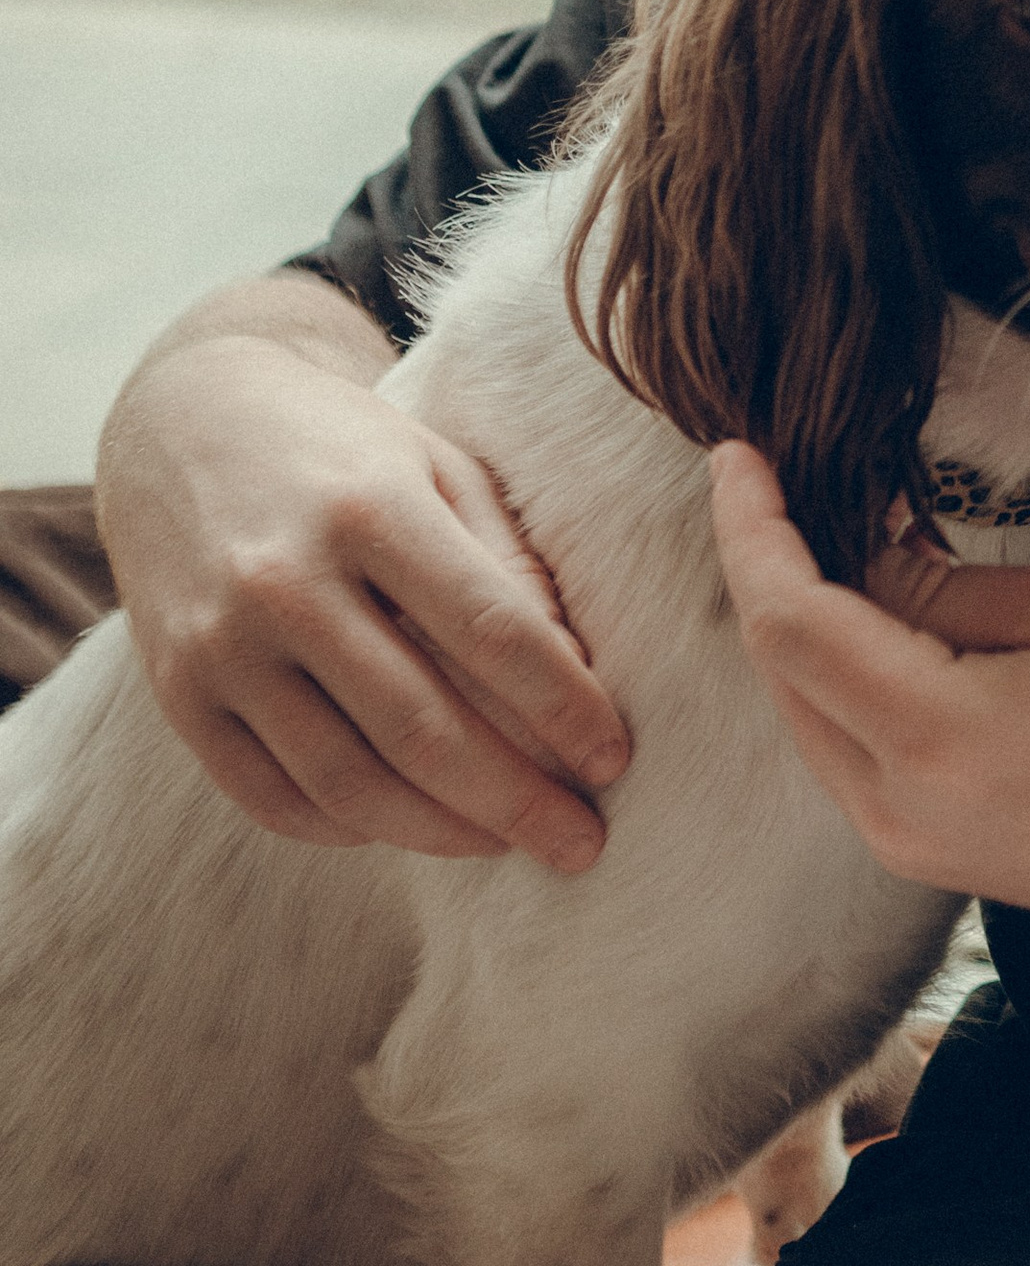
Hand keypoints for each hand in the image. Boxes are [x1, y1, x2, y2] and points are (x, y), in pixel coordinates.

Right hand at [100, 331, 628, 870]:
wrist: (184, 421)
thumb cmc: (345, 451)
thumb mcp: (437, 467)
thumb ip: (507, 562)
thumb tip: (576, 675)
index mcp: (370, 506)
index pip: (491, 630)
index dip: (564, 706)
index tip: (614, 759)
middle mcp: (285, 580)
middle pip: (421, 728)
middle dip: (516, 800)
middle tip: (581, 844)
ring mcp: (221, 645)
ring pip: (347, 781)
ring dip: (440, 833)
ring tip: (505, 843)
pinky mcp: (178, 695)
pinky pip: (272, 797)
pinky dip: (349, 829)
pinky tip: (408, 827)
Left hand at [710, 445, 1029, 937]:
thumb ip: (935, 582)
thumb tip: (852, 550)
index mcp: (932, 736)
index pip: (788, 619)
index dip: (751, 530)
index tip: (738, 456)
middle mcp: (893, 807)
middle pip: (778, 669)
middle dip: (765, 568)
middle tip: (781, 481)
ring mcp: (901, 842)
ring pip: (801, 711)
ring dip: (797, 623)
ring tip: (826, 536)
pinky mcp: (920, 852)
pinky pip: (842, 750)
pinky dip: (837, 675)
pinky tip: (869, 616)